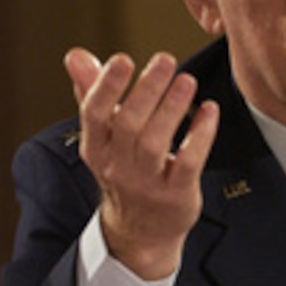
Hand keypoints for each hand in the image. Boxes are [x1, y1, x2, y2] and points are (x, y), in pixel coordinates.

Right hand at [65, 48, 218, 279]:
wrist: (141, 231)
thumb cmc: (125, 171)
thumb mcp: (104, 137)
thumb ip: (92, 93)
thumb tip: (76, 55)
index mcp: (96, 148)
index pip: (94, 114)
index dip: (106, 86)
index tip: (122, 59)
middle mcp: (117, 166)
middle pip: (128, 124)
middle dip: (146, 90)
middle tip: (165, 60)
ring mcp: (146, 183)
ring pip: (155, 142)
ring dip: (172, 108)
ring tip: (187, 81)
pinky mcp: (175, 194)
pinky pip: (188, 162)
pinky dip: (200, 135)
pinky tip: (209, 111)